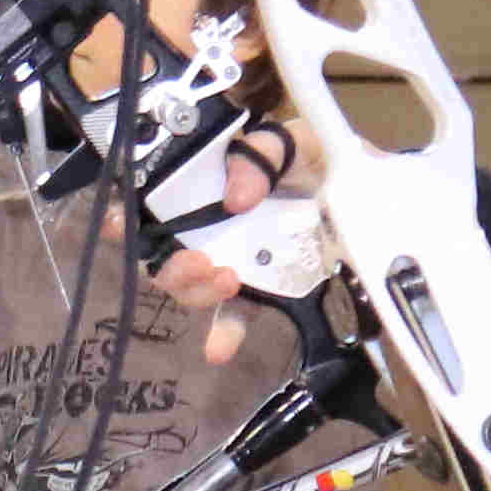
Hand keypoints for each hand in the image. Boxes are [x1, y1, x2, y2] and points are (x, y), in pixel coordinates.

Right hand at [146, 112, 324, 365]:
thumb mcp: (293, 140)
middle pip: (161, 254)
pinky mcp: (256, 289)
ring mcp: (228, 259)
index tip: (125, 226)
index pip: (150, 200)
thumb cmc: (317, 159)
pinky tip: (219, 350)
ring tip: (229, 282)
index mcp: (203, 183)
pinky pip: (234, 317)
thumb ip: (263, 152)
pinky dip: (224, 335)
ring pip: (190, 286)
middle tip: (201, 261)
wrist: (364, 194)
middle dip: (171, 265)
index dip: (126, 216)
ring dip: (197, 291)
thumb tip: (236, 195)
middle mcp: (205, 225)